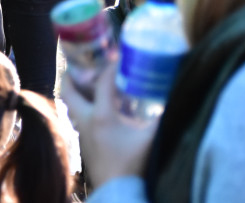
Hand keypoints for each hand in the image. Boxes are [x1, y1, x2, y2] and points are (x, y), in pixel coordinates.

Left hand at [62, 63, 157, 188]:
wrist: (118, 191)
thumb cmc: (134, 164)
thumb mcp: (152, 138)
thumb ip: (162, 117)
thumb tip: (176, 98)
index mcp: (101, 115)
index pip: (101, 82)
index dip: (110, 66)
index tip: (117, 55)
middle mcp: (85, 121)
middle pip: (68, 91)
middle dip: (72, 75)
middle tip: (81, 64)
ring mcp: (81, 132)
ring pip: (69, 105)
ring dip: (75, 91)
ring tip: (86, 82)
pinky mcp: (83, 143)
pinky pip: (76, 117)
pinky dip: (82, 106)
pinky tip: (96, 108)